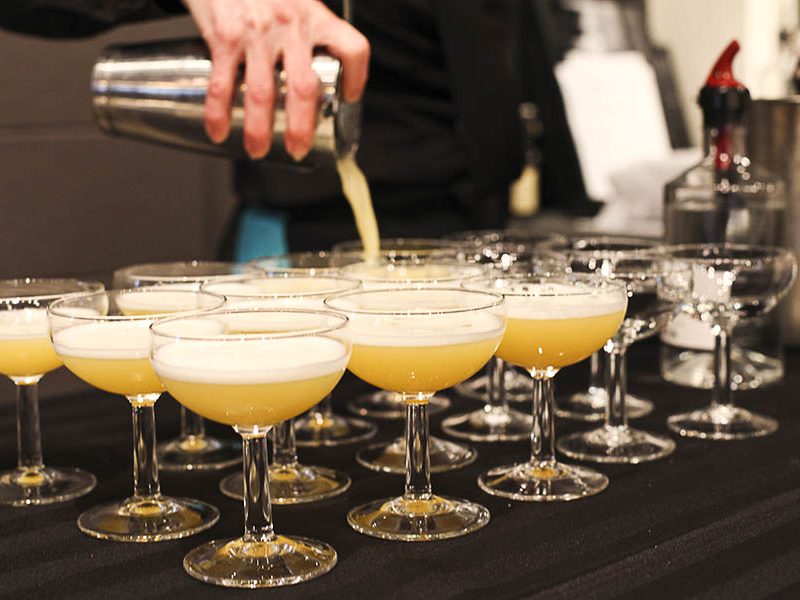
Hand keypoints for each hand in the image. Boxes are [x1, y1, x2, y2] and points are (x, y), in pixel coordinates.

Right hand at [184, 0, 369, 159]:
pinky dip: (219, 114)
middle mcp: (291, 25)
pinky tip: (219, 132)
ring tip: (258, 151)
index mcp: (316, 17)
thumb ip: (306, 34)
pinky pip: (223, 84)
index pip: (353, 48)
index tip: (348, 99)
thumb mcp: (295, 2)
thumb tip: (310, 84)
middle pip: (304, 87)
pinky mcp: (225, 36)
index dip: (357, 79)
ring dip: (260, 130)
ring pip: (263, 94)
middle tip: (298, 149)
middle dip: (301, 128)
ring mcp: (257, 33)